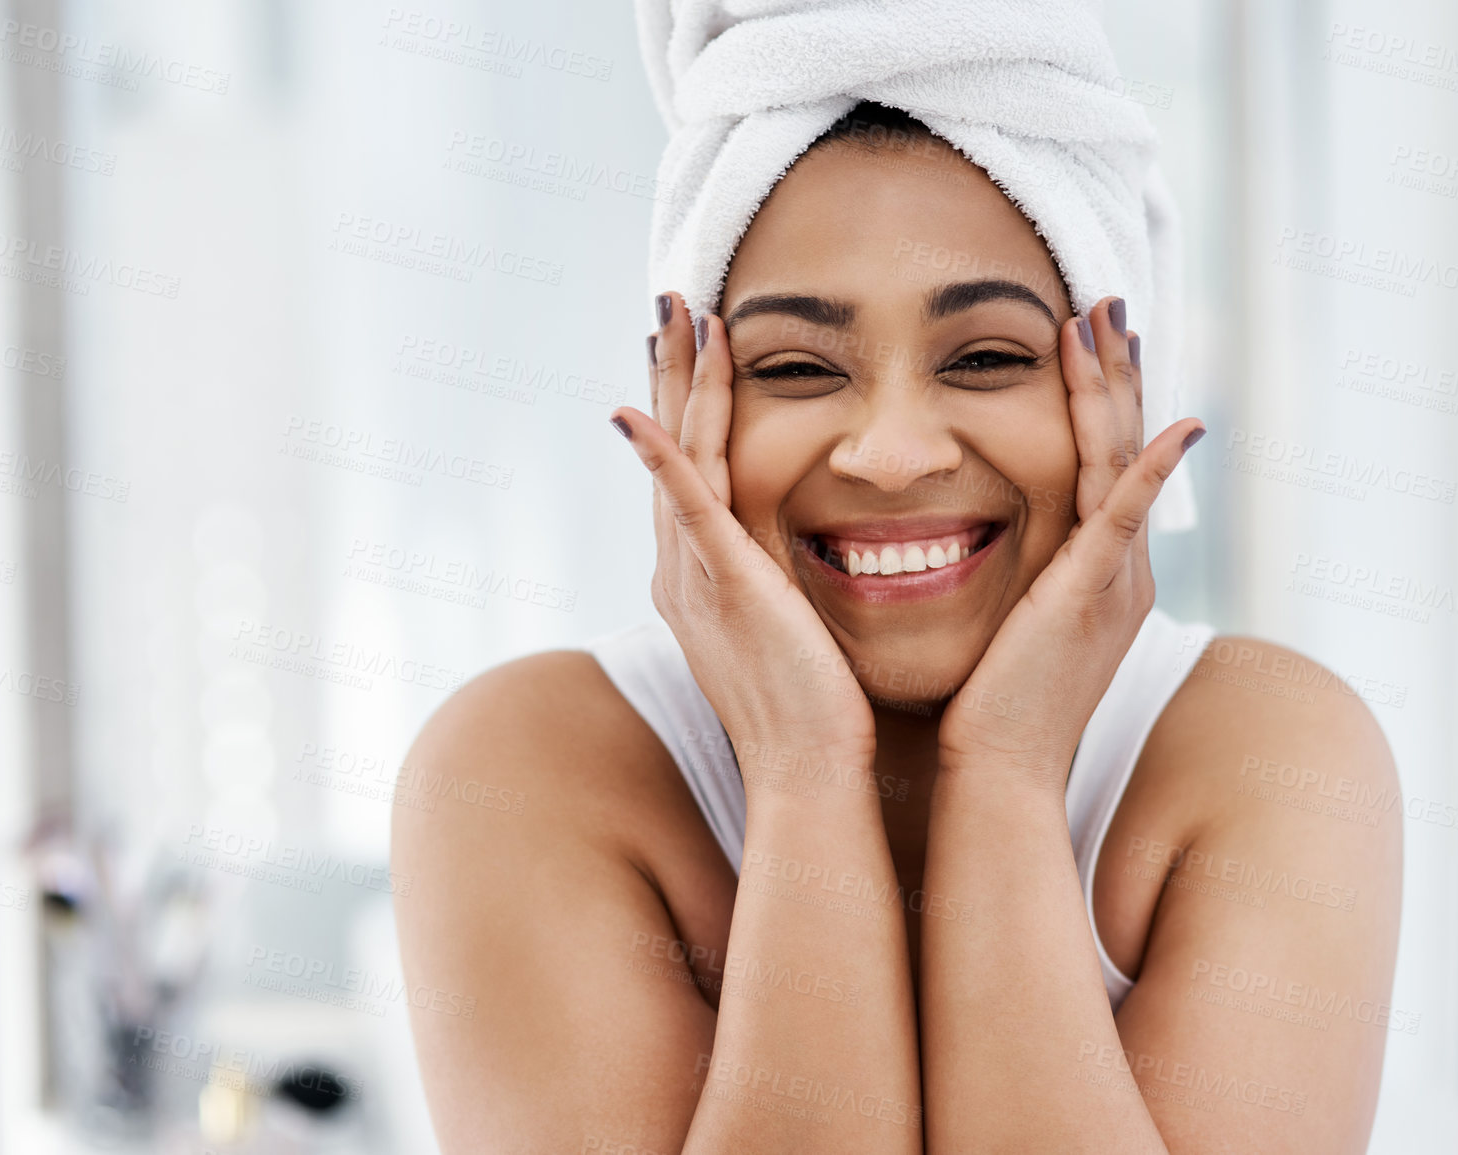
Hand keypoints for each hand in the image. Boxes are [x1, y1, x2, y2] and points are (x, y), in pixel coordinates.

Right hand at [611, 292, 878, 796]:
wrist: (812, 774)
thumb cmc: (819, 714)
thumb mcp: (796, 632)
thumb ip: (786, 588)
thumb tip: (805, 565)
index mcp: (705, 576)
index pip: (692, 468)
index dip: (691, 403)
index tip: (696, 346)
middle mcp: (686, 570)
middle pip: (675, 447)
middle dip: (674, 373)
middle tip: (671, 304)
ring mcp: (698, 576)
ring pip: (682, 457)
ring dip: (677, 384)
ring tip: (677, 317)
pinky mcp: (725, 584)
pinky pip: (687, 507)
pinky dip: (662, 457)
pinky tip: (638, 411)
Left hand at [935, 296, 1204, 789]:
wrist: (999, 773)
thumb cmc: (987, 707)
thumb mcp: (1005, 624)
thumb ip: (1010, 575)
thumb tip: (965, 537)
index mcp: (1099, 571)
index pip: (1103, 461)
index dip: (1099, 396)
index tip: (1086, 336)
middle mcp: (1121, 567)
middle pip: (1122, 445)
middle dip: (1116, 371)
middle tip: (1109, 300)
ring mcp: (1115, 579)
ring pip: (1121, 460)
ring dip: (1115, 388)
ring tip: (1105, 318)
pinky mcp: (1094, 594)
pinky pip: (1127, 516)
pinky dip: (1153, 468)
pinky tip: (1184, 424)